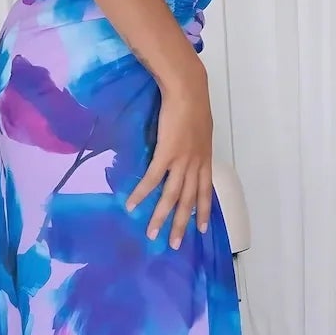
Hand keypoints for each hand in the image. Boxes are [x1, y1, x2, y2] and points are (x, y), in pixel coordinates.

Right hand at [125, 59, 213, 248]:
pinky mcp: (166, 153)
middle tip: (174, 244)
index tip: (202, 229)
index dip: (204, 211)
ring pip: (172, 196)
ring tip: (152, 234)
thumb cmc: (193, 104)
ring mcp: (182, 160)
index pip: (205, 191)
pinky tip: (131, 204)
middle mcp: (195, 164)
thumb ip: (195, 144)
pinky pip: (152, 179)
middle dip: (181, 224)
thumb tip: (187, 150)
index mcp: (204, 159)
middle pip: (189, 200)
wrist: (188, 90)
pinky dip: (141, 193)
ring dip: (161, 217)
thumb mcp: (200, 129)